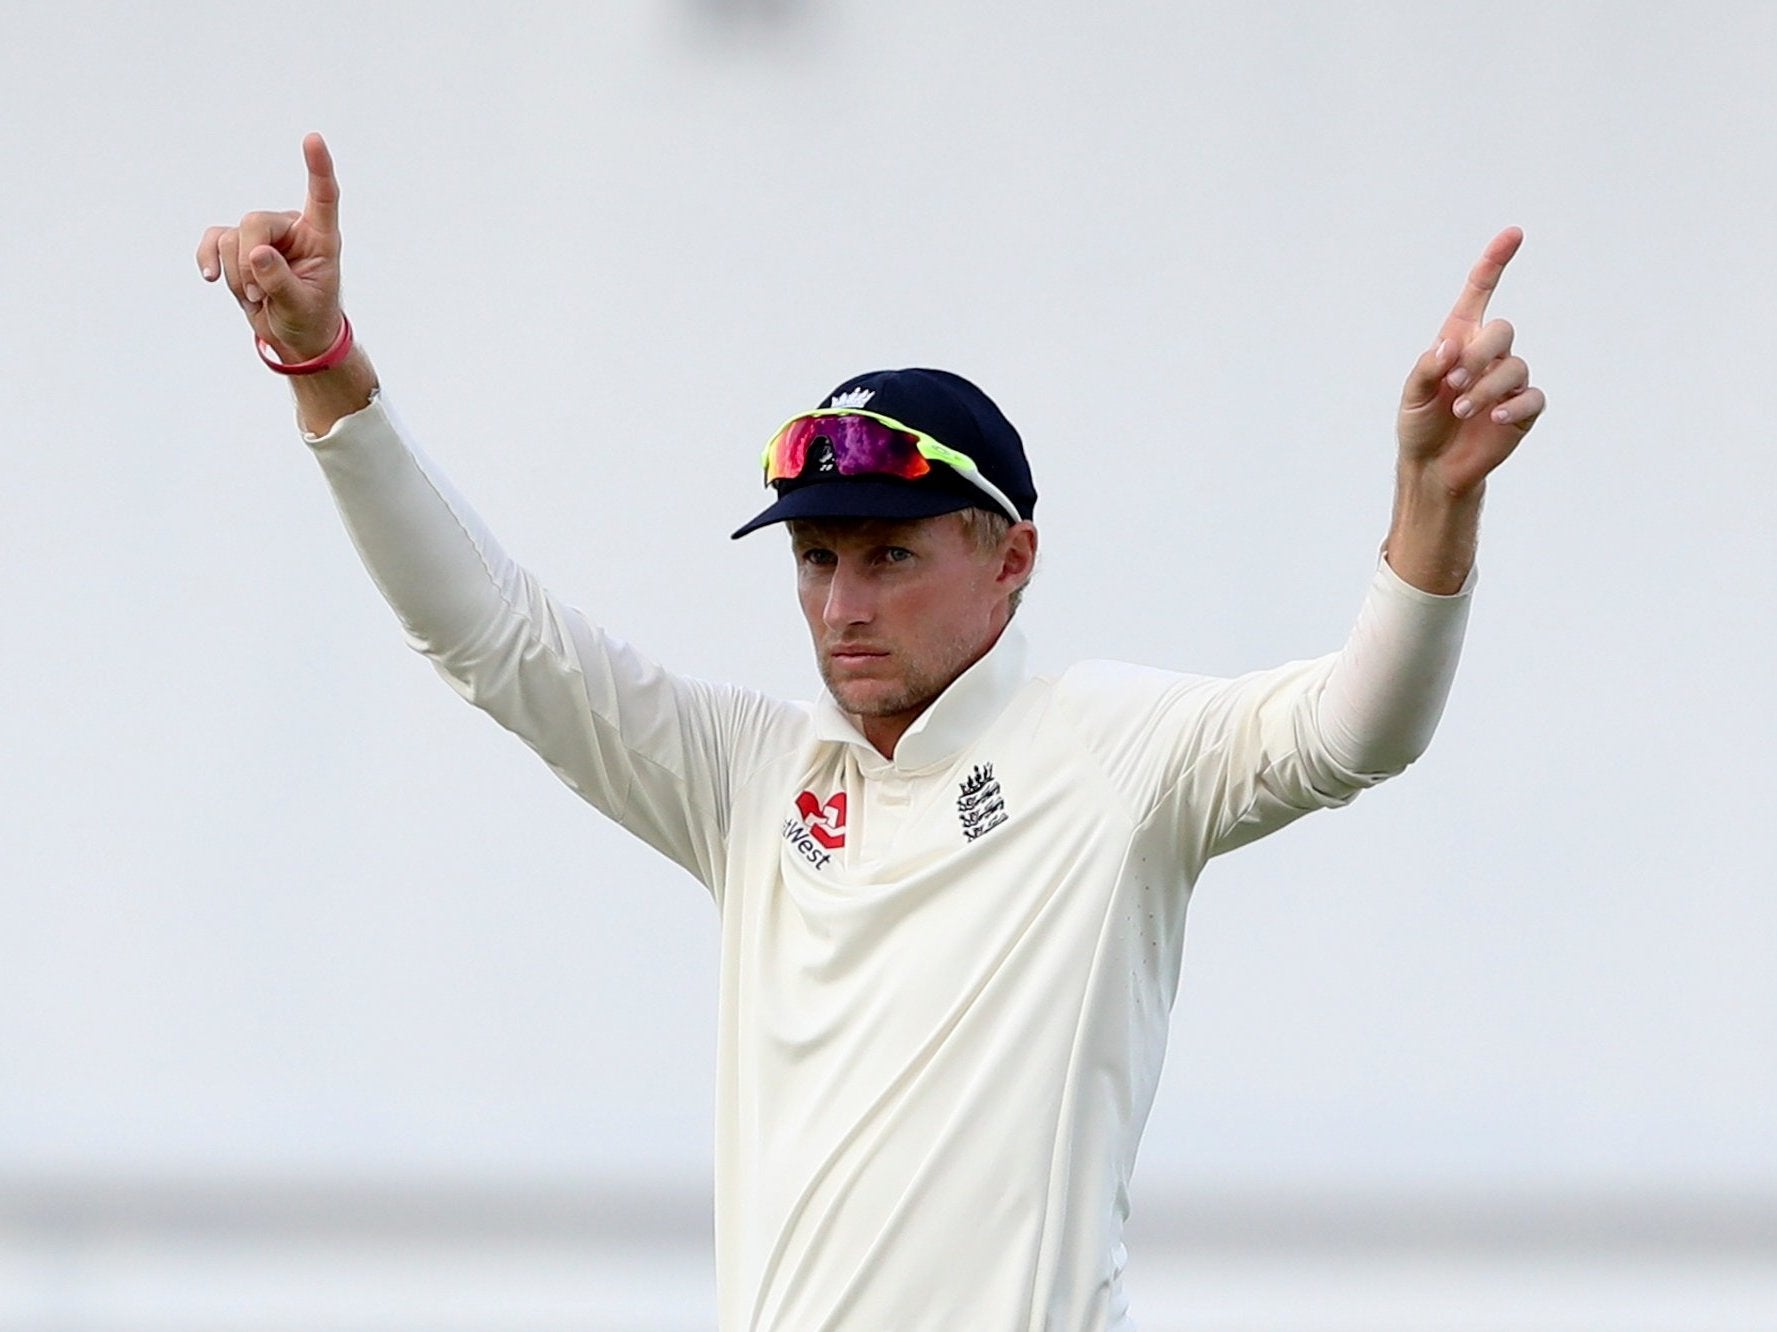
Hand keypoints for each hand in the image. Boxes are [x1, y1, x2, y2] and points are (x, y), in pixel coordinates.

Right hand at [197, 133, 342, 361]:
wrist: (293, 337)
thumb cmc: (308, 318)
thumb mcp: (300, 306)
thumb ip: (281, 282)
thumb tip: (257, 253)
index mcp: (320, 237)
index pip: (323, 197)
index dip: (318, 168)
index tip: (313, 139)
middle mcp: (291, 229)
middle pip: (255, 222)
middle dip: (248, 262)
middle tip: (259, 295)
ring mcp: (262, 236)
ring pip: (231, 238)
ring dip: (236, 274)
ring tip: (257, 297)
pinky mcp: (237, 246)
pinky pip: (212, 241)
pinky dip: (208, 259)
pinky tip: (210, 277)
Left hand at [1396, 227, 1544, 495]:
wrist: (1434, 466)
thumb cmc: (1420, 424)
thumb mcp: (1411, 395)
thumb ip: (1426, 368)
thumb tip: (1448, 347)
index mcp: (1460, 340)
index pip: (1479, 293)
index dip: (1495, 262)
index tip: (1513, 234)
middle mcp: (1488, 355)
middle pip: (1502, 330)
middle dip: (1479, 354)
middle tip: (1454, 383)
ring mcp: (1508, 381)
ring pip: (1515, 367)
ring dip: (1487, 388)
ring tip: (1461, 410)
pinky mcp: (1523, 410)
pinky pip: (1532, 397)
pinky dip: (1514, 407)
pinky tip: (1495, 419)